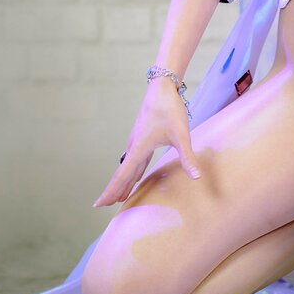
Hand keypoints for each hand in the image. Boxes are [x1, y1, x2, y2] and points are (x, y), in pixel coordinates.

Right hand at [92, 79, 201, 206]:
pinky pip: (135, 159)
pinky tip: (136, 173)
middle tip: (105, 206)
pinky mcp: (143, 136)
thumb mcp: (181, 135)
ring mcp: (137, 140)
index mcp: (139, 149)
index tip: (98, 205)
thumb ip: (187, 157)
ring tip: (119, 195)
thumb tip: (196, 177)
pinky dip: (132, 170)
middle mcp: (134, 146)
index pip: (122, 176)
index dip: (111, 191)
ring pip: (128, 166)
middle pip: (122, 173)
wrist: (162, 87)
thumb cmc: (170, 109)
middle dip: (115, 190)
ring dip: (123, 181)